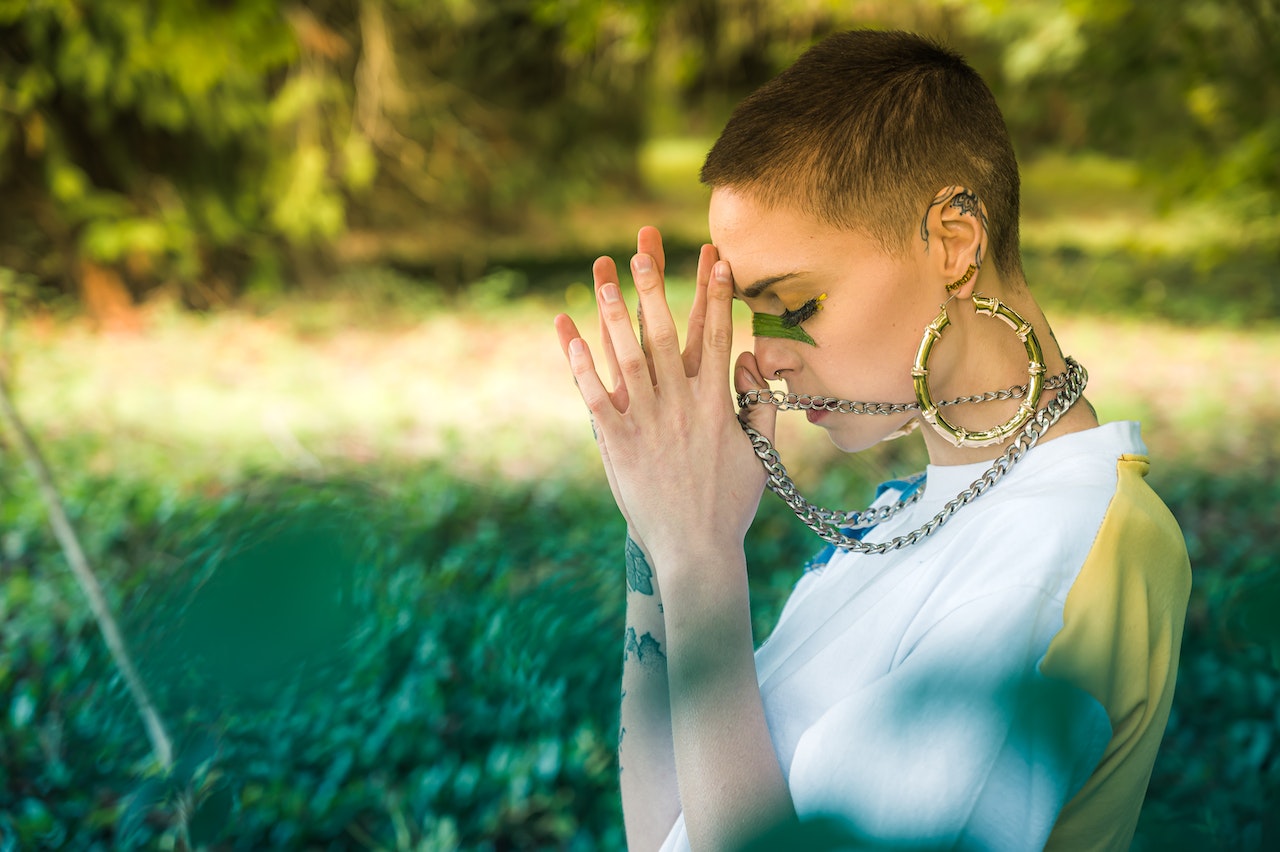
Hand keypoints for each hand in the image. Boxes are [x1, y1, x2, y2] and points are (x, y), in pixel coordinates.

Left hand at [553, 227, 777, 570]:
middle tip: (642, 248)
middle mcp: (681, 405)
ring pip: (627, 355)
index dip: (715, 294)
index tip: (716, 257)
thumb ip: (758, 402)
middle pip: (664, 333)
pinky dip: (581, 363)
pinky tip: (567, 332)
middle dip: (654, 287)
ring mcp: (646, 422)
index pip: (716, 336)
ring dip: (612, 310)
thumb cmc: (730, 503)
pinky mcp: (617, 443)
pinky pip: (595, 395)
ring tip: (601, 272)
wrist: (697, 550)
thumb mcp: (760, 451)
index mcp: (717, 404)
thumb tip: (747, 360)